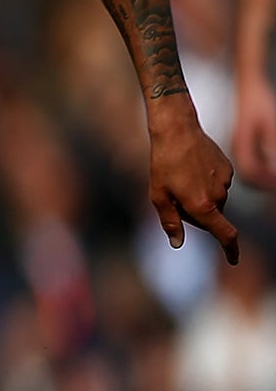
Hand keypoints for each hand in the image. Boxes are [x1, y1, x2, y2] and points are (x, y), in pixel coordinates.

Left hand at [149, 103, 238, 262]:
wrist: (177, 131)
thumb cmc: (163, 164)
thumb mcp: (158, 196)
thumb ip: (170, 221)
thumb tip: (178, 243)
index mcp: (202, 206)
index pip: (225, 234)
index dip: (230, 249)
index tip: (233, 260)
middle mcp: (219, 196)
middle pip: (211, 216)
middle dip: (195, 214)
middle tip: (173, 196)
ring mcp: (225, 181)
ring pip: (214, 200)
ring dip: (200, 197)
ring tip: (180, 176)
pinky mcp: (228, 169)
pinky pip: (217, 184)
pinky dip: (205, 183)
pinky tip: (191, 167)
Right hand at [232, 71, 275, 189]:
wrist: (249, 86)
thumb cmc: (259, 101)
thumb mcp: (270, 125)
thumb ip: (272, 147)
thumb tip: (274, 169)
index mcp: (242, 144)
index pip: (250, 172)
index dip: (264, 182)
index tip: (275, 186)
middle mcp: (238, 147)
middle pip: (247, 175)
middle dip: (262, 184)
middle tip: (274, 187)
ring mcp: (239, 145)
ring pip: (247, 169)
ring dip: (261, 177)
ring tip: (273, 180)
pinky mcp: (243, 142)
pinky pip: (249, 162)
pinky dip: (260, 168)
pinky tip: (270, 167)